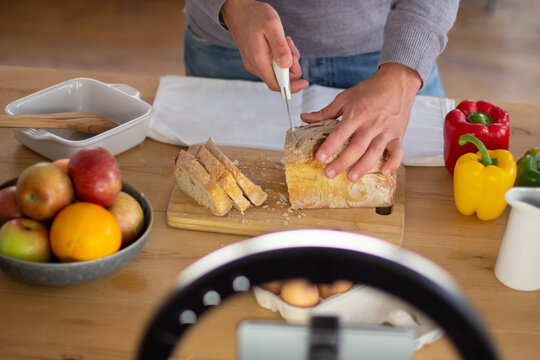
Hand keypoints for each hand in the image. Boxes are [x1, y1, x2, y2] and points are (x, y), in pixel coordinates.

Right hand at [221, 0, 308, 92]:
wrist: (237, 10)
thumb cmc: (254, 15)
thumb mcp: (272, 26)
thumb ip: (280, 47)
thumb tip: (287, 65)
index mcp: (259, 60)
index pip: (277, 85)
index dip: (292, 86)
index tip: (305, 81)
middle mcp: (254, 66)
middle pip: (279, 79)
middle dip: (291, 66)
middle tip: (290, 46)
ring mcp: (254, 64)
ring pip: (277, 71)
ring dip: (286, 59)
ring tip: (285, 41)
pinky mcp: (255, 60)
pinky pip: (272, 65)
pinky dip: (280, 57)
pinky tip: (280, 43)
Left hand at [300, 63, 421, 180]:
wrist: (397, 81)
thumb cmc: (369, 90)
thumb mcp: (345, 98)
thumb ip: (325, 112)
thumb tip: (304, 118)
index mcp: (357, 114)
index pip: (341, 132)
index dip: (330, 146)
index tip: (320, 158)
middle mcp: (371, 123)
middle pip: (357, 146)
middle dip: (342, 161)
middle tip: (329, 174)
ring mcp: (386, 130)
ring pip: (375, 151)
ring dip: (363, 166)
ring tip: (351, 178)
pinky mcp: (398, 135)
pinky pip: (398, 151)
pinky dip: (394, 162)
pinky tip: (385, 172)